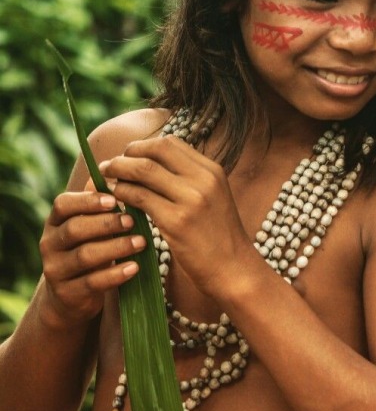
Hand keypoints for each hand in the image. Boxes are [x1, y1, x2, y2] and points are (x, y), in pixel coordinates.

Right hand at [38, 188, 142, 330]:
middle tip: (133, 220)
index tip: (114, 199)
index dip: (87, 200)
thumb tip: (122, 171)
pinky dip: (115, 274)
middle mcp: (50, 244)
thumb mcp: (92, 226)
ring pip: (84, 256)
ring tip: (142, 242)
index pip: (63, 204)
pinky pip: (92, 282)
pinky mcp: (67, 293)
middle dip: (106, 223)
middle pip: (74, 229)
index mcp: (56, 222)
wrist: (71, 295)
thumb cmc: (90, 248)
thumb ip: (102, 204)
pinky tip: (135, 267)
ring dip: (116, 247)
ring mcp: (56, 270)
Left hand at [99, 135, 251, 295]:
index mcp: (213, 170)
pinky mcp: (176, 221)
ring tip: (107, 179)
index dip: (144, 146)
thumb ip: (189, 179)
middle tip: (111, 165)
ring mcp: (191, 199)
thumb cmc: (218, 236)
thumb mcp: (212, 198)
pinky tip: (116, 200)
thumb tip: (151, 164)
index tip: (129, 157)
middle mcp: (204, 179)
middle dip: (127, 154)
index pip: (171, 143)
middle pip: (156, 150)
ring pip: (144, 170)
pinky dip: (122, 194)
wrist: (233, 268)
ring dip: (118, 171)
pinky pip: (139, 197)